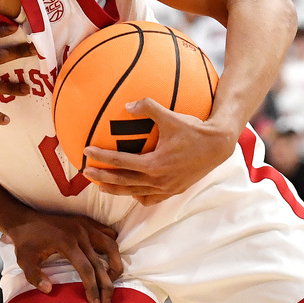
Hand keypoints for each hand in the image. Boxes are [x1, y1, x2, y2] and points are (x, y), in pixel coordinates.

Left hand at [5, 211, 122, 302]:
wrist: (23, 219)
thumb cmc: (25, 242)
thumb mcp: (24, 261)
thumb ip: (34, 276)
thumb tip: (49, 290)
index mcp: (66, 242)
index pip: (86, 269)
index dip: (92, 288)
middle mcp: (79, 233)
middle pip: (100, 262)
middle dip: (106, 284)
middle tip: (107, 300)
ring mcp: (84, 225)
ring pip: (110, 244)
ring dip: (115, 263)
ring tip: (113, 279)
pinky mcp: (85, 221)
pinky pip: (106, 232)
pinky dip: (112, 245)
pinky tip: (109, 257)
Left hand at [83, 98, 237, 204]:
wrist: (218, 146)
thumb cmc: (194, 129)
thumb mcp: (170, 116)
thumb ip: (147, 107)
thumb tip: (126, 105)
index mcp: (154, 164)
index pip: (120, 162)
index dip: (101, 158)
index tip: (86, 153)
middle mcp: (159, 180)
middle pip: (123, 182)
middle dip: (102, 178)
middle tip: (85, 172)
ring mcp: (167, 188)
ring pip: (135, 193)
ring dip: (116, 190)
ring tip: (101, 186)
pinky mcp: (175, 190)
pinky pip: (152, 198)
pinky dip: (138, 196)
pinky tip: (131, 190)